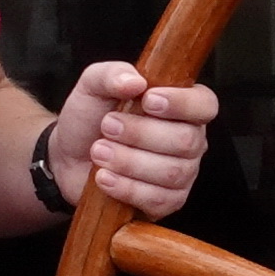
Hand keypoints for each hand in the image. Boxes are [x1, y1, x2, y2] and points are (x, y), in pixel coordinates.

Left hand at [54, 65, 216, 218]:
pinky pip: (159, 199)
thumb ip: (111, 74)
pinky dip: (126, 188)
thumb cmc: (89, 119)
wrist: (69, 158)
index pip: (205, 104)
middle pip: (186, 140)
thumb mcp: (93, 86)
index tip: (148, 101)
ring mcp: (182, 173)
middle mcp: (190, 140)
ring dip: (129, 161)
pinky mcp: (168, 201)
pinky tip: (104, 177)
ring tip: (99, 151)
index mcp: (182, 107)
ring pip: (172, 172)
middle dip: (141, 134)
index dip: (183, 104)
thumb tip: (135, 81)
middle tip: (107, 126)